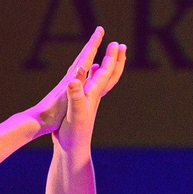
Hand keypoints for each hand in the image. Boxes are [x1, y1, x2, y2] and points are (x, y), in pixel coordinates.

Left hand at [22, 27, 115, 138]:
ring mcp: (67, 83)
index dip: (94, 44)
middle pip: (83, 56)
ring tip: (93, 47)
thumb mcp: (66, 99)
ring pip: (80, 64)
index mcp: (73, 79)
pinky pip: (78, 74)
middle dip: (93, 43)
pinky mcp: (65, 89)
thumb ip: (75, 84)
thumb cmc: (54, 113)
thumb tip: (82, 68)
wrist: (38, 120)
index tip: (100, 29)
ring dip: (88, 53)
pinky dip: (84, 68)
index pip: (86, 57)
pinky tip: (83, 70)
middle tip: (99, 30)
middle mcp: (71, 78)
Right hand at [53, 37, 128, 158]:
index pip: (106, 73)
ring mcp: (88, 102)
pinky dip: (89, 78)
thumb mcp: (74, 112)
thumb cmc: (74, 133)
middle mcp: (94, 96)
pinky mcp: (81, 106)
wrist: (72, 150)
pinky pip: (89, 87)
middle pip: (109, 75)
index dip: (112, 58)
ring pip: (100, 81)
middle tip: (120, 45)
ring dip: (104, 68)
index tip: (116, 43)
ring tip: (106, 58)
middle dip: (115, 60)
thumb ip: (75, 95)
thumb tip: (75, 79)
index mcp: (93, 95)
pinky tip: (86, 77)